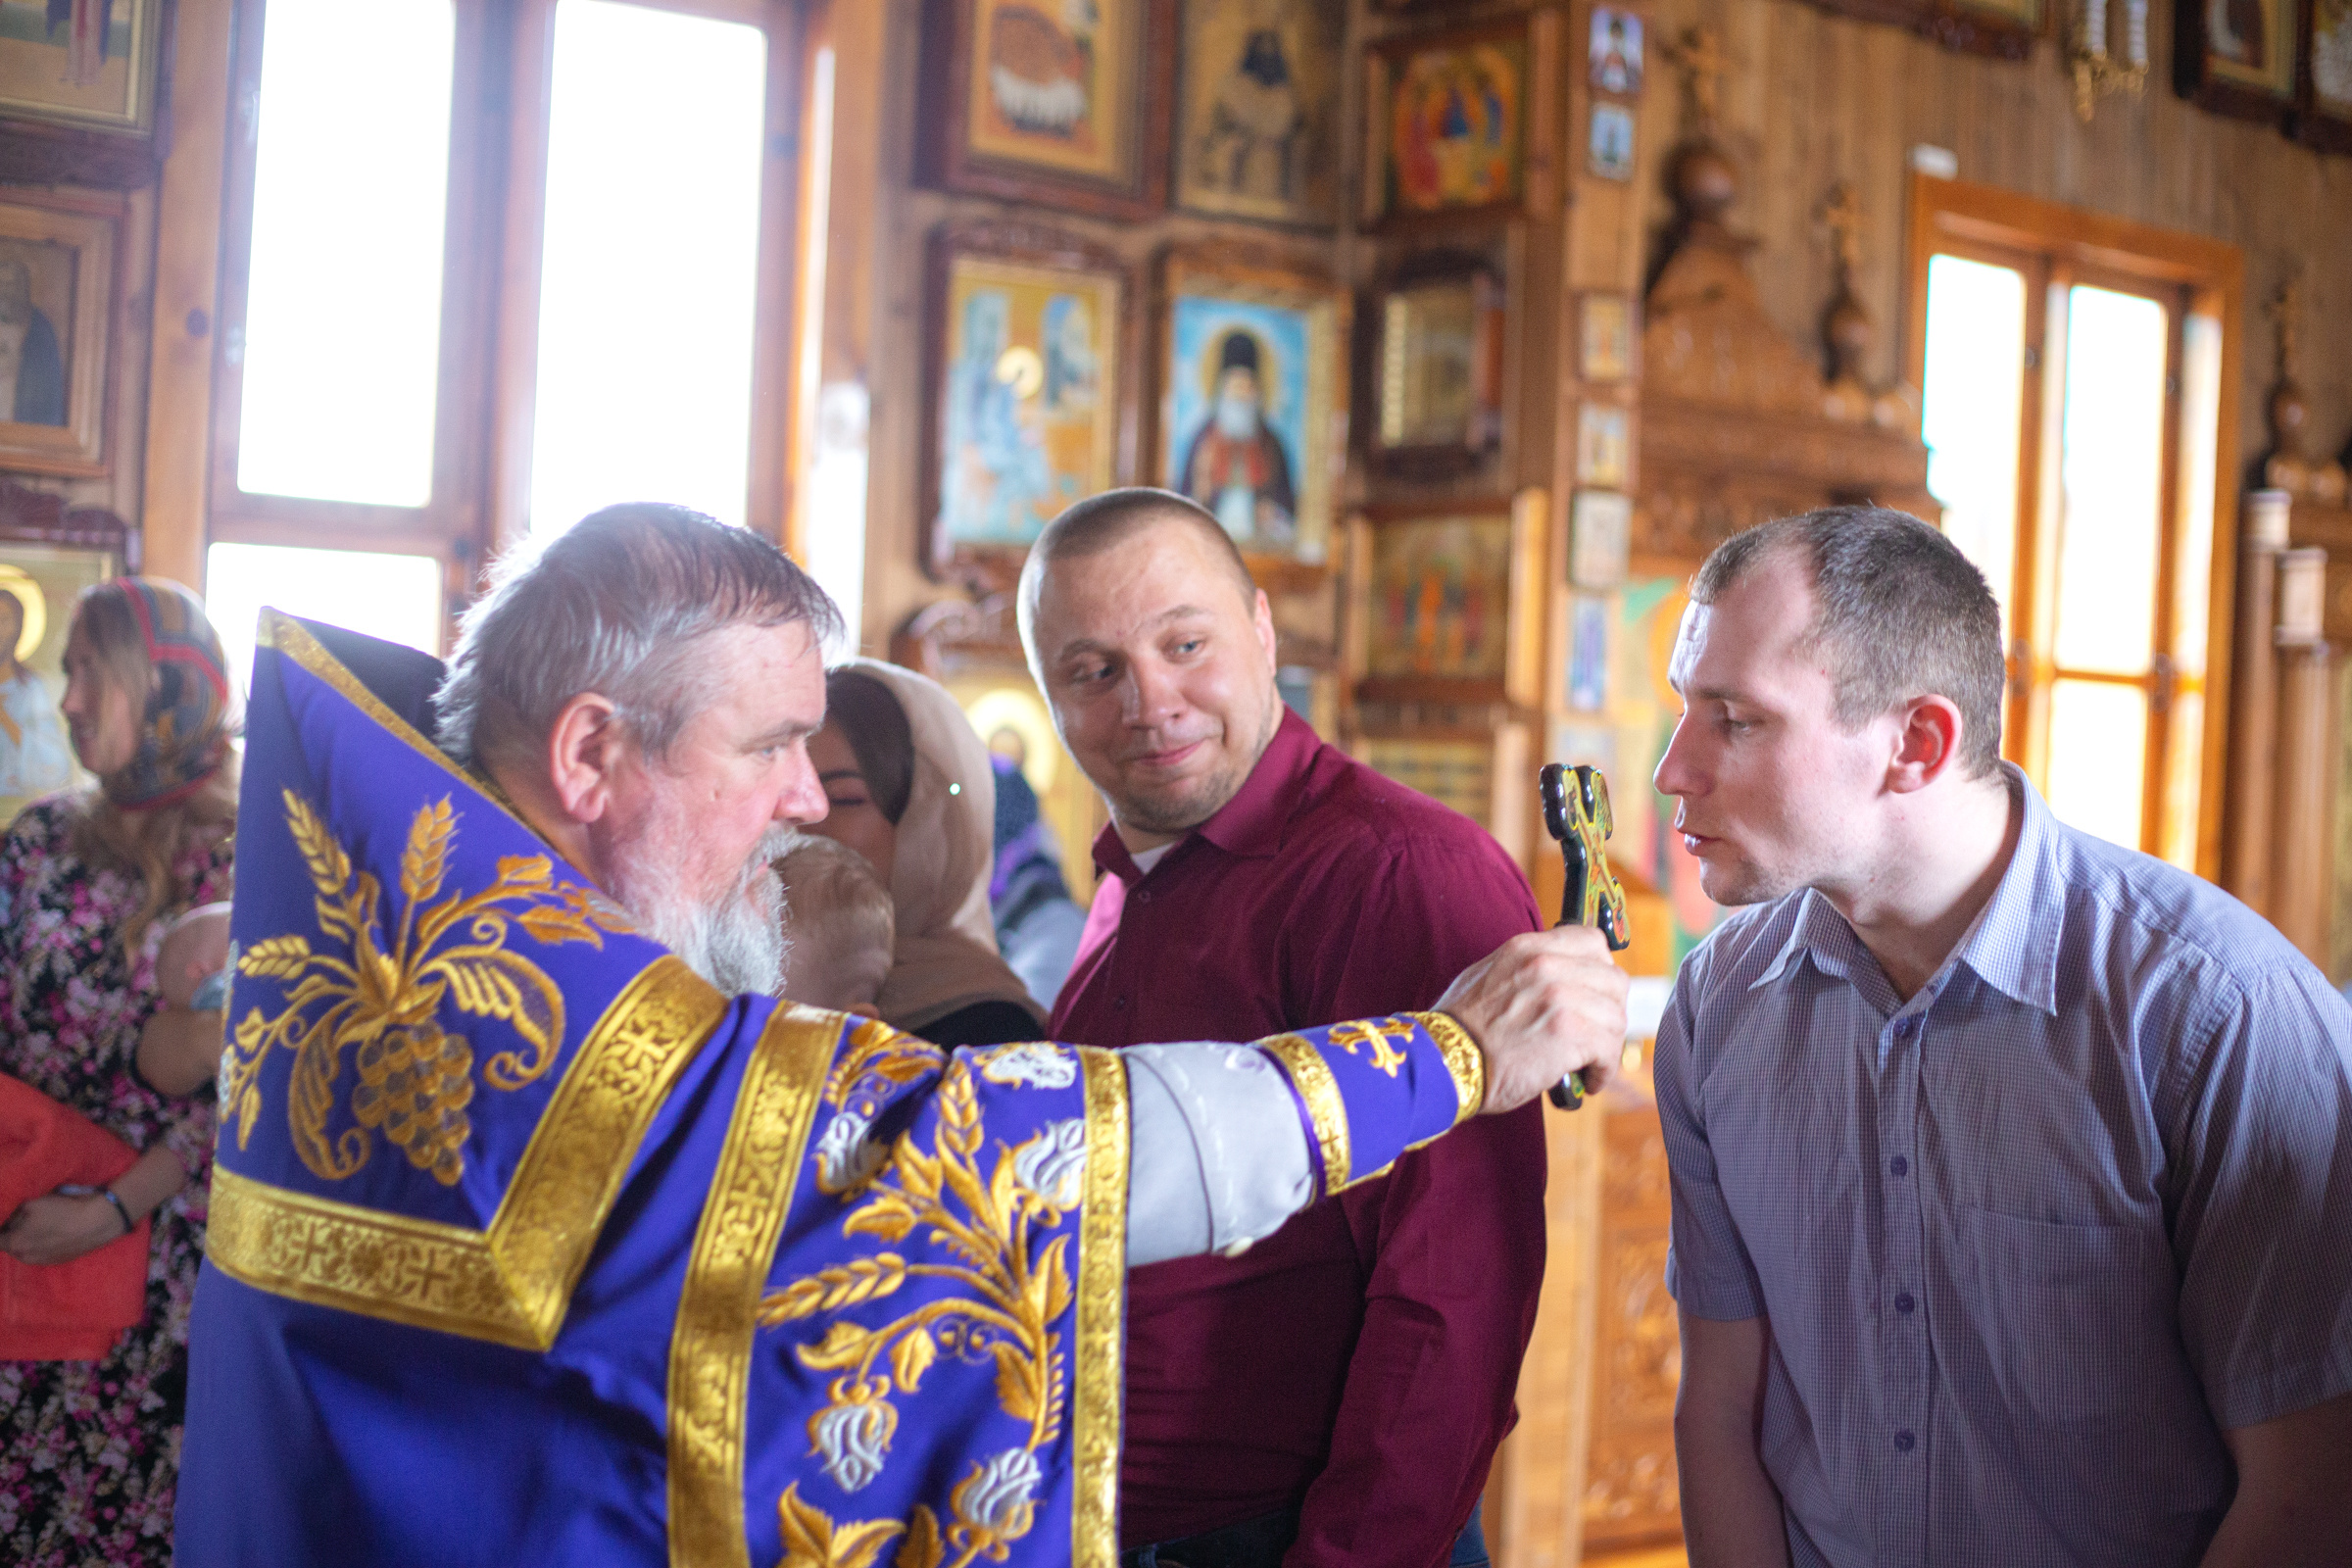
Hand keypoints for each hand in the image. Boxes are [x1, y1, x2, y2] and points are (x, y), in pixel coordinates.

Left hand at [0, 1191, 132, 1266]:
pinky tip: (56, 1231)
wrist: (97, 1222)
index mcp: (14, 1243)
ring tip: (44, 1224)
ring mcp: (42, 1261)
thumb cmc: (63, 1210)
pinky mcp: (58, 1260)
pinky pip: (42, 1251)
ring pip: (27, 1248)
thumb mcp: (30, 1205)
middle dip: (14, 1232)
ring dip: (30, 1238)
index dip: (2, 1227)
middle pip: (10, 1244)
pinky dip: (44, 1242)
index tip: (8, 1220)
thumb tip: (6, 1222)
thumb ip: (12, 1216)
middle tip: (26, 1218)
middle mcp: (24, 1257)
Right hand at [1434, 926, 1628, 1113]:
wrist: (1443, 1061)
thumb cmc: (1462, 1029)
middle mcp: (1547, 965)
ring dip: (1607, 1046)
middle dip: (1610, 1012)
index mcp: (1528, 947)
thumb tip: (1562, 978)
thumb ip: (1529, 969)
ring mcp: (1560, 997)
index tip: (1596, 994)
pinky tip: (1588, 1079)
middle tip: (1597, 1035)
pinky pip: (1609, 1050)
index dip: (1602, 970)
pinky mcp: (1568, 1033)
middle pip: (1614, 980)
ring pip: (1616, 1018)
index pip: (1593, 941)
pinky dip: (1603, 1070)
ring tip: (1590, 1064)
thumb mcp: (1489, 975)